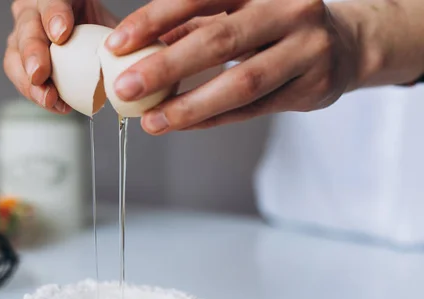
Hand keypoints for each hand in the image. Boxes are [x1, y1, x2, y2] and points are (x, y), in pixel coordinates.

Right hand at [4, 0, 117, 113]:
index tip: (61, 35)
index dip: (54, 16)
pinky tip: (56, 104)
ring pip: (15, 56)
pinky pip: (21, 79)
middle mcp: (33, 11)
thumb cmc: (102, 31)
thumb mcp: (113, 27)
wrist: (93, 44)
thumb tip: (138, 53)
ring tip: (48, 98)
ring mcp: (22, 36)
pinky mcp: (20, 61)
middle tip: (40, 73)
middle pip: (27, 28)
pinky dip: (37, 94)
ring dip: (29, 81)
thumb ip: (120, 35)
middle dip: (32, 53)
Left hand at [104, 0, 361, 133]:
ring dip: (190, 106)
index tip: (117, 44)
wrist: (345, 44)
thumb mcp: (238, 12)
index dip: (155, 19)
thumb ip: (193, 26)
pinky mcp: (312, 87)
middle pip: (219, 39)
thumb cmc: (276, 24)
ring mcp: (306, 49)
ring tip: (153, 121)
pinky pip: (253, 109)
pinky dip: (214, 119)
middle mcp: (288, 9)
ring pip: (240, 83)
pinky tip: (184, 124)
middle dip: (165, 66)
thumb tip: (137, 48)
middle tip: (126, 88)